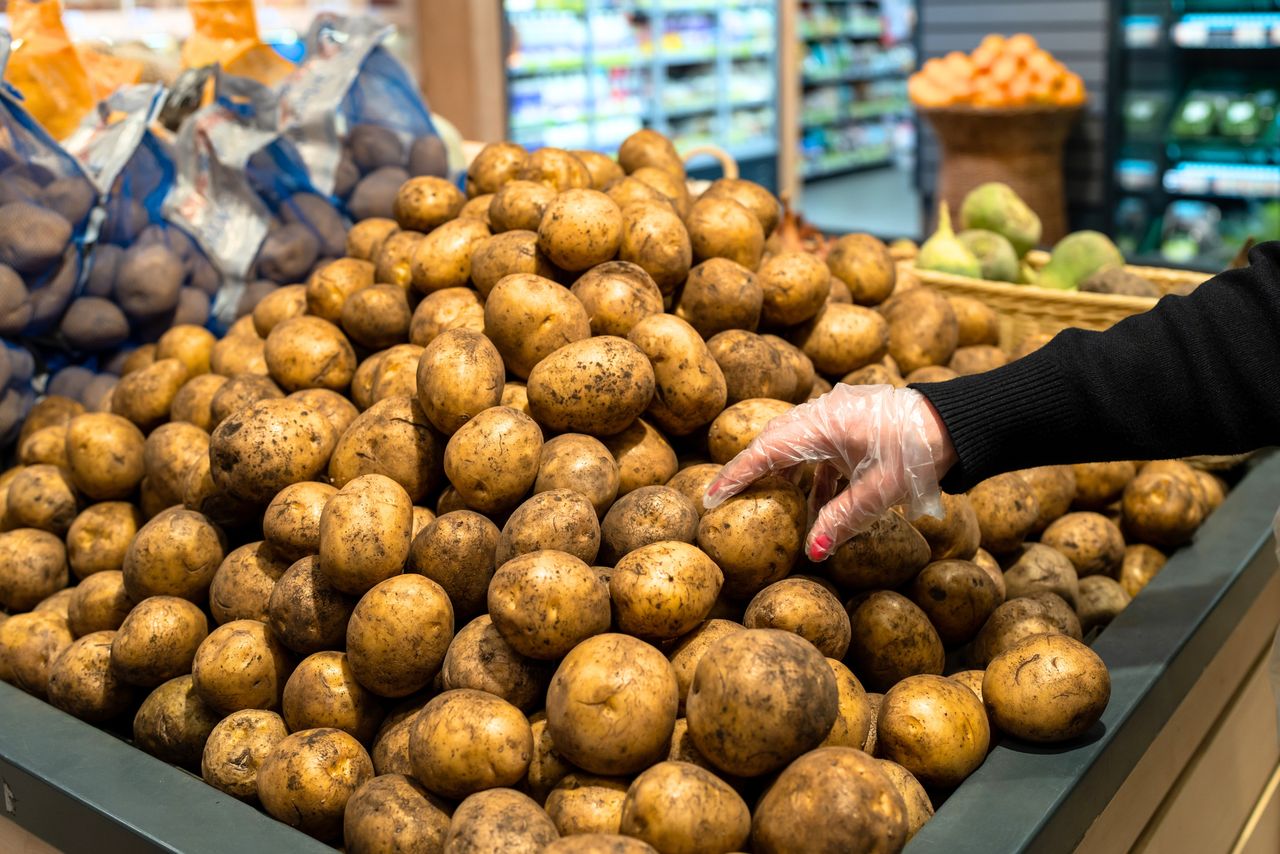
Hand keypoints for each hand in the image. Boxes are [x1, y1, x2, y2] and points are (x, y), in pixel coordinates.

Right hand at [704, 384, 956, 561]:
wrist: (958, 424)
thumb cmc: (919, 452)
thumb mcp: (879, 492)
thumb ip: (841, 520)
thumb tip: (813, 553)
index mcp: (821, 424)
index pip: (764, 451)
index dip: (734, 476)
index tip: (709, 498)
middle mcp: (823, 414)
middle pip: (773, 443)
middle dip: (752, 473)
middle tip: (728, 501)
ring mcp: (838, 417)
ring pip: (796, 445)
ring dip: (784, 476)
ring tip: (774, 509)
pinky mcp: (853, 425)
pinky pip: (819, 449)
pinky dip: (812, 476)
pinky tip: (819, 506)